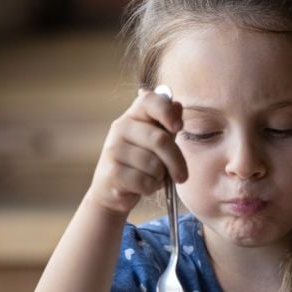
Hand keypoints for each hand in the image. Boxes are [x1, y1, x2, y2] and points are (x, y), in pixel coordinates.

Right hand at [86, 88, 187, 214]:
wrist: (110, 190)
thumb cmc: (139, 164)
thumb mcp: (155, 142)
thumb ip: (167, 125)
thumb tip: (177, 106)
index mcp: (133, 116)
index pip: (149, 100)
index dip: (167, 112)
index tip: (178, 127)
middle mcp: (120, 128)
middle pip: (161, 140)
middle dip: (176, 161)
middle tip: (181, 176)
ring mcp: (113, 150)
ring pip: (154, 164)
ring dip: (160, 177)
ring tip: (152, 178)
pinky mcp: (112, 173)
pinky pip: (145, 181)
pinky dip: (150, 188)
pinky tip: (142, 187)